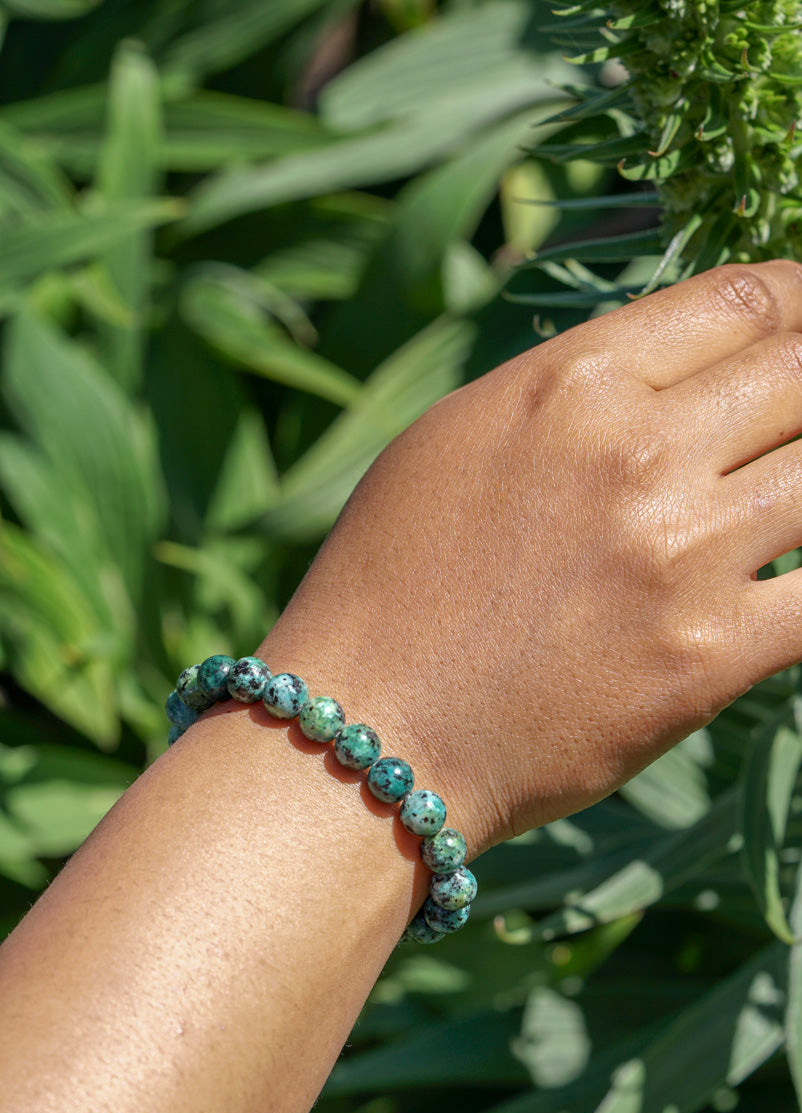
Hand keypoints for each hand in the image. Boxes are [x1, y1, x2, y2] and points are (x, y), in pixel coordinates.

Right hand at [262, 260, 801, 856]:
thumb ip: (565, 393)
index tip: (801, 326)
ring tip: (787, 496)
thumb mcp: (453, 441)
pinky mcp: (709, 658)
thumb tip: (661, 379)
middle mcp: (639, 452)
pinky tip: (794, 580)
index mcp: (570, 385)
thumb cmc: (386, 584)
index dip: (799, 301)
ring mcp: (683, 556)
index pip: (741, 301)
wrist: (369, 730)